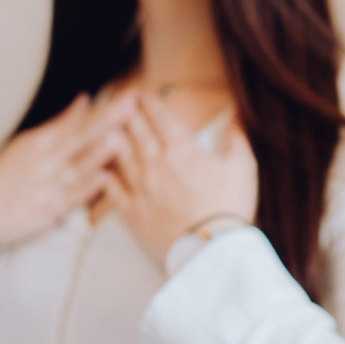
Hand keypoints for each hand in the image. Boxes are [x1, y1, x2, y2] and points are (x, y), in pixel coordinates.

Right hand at [0, 91, 134, 256]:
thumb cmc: (7, 176)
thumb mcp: (30, 144)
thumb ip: (62, 123)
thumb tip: (86, 99)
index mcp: (40, 142)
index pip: (78, 122)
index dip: (105, 110)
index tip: (129, 96)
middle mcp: (43, 161)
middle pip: (79, 138)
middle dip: (106, 122)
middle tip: (129, 106)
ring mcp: (44, 185)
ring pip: (75, 167)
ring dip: (96, 153)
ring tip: (117, 138)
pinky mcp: (44, 211)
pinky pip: (69, 198)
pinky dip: (85, 188)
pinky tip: (104, 179)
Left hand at [103, 93, 256, 264]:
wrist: (211, 250)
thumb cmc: (231, 206)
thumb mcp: (244, 167)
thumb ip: (237, 138)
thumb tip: (236, 116)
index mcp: (182, 150)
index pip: (161, 119)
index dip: (151, 103)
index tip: (143, 93)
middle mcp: (155, 164)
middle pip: (136, 132)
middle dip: (128, 113)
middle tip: (121, 102)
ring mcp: (140, 189)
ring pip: (120, 156)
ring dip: (113, 138)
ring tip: (107, 127)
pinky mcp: (133, 213)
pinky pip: (112, 190)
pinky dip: (105, 176)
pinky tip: (101, 169)